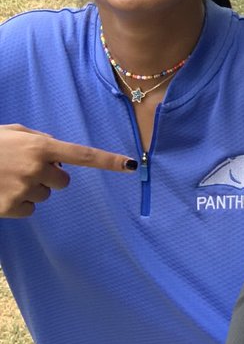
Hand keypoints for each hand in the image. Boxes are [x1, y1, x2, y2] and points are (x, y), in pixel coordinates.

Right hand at [0, 124, 136, 217]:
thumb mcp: (16, 133)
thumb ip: (40, 141)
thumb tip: (60, 157)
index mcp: (41, 146)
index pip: (82, 155)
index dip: (108, 161)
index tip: (131, 165)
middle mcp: (37, 168)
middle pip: (62, 181)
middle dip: (49, 176)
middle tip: (25, 168)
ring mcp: (24, 189)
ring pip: (44, 196)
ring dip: (31, 189)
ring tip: (7, 177)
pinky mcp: (10, 207)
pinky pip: (29, 210)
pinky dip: (18, 203)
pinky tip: (2, 191)